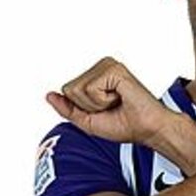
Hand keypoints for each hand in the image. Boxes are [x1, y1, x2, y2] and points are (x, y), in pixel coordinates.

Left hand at [45, 57, 170, 144]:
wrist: (147, 129)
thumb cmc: (124, 125)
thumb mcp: (87, 120)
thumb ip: (67, 108)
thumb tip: (48, 95)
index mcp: (96, 75)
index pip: (68, 90)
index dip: (83, 108)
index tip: (105, 110)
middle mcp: (101, 66)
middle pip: (69, 89)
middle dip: (87, 106)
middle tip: (111, 107)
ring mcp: (108, 65)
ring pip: (77, 89)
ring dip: (96, 104)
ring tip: (116, 102)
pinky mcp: (114, 69)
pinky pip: (90, 89)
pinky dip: (102, 101)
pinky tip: (120, 98)